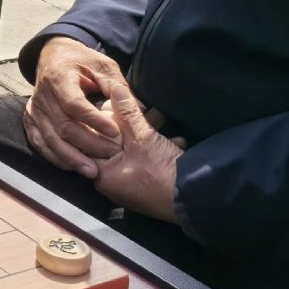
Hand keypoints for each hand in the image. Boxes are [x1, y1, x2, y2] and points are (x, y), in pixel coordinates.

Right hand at [25, 38, 122, 176]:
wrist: (53, 57)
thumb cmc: (82, 62)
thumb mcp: (102, 65)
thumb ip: (117, 86)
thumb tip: (140, 108)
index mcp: (59, 78)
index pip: (74, 104)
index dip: (94, 120)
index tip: (116, 131)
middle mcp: (42, 95)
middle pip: (63, 125)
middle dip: (89, 143)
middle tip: (112, 154)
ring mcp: (34, 109)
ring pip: (51, 139)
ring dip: (72, 157)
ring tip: (93, 171)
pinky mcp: (31, 120)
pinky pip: (40, 143)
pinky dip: (55, 157)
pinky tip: (73, 167)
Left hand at [90, 74, 181, 222]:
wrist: (198, 200)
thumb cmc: (163, 172)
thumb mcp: (143, 139)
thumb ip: (127, 114)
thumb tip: (115, 89)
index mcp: (102, 174)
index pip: (91, 141)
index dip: (102, 120)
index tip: (114, 106)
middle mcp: (113, 182)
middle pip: (114, 145)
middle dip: (130, 125)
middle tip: (142, 110)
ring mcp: (132, 185)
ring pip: (134, 151)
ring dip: (148, 134)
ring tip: (161, 118)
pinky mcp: (150, 186)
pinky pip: (148, 162)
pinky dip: (159, 150)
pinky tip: (178, 140)